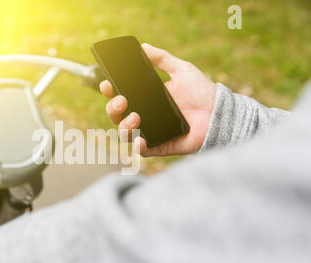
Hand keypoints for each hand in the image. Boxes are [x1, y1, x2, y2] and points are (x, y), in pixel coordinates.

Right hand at [100, 43, 215, 156]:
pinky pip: (142, 151)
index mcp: (145, 99)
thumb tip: (143, 47)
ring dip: (124, 126)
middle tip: (122, 100)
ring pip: (125, 134)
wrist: (219, 113)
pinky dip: (138, 146)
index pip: (120, 96)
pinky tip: (140, 139)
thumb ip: (162, 59)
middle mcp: (144, 116)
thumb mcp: (182, 70)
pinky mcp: (160, 146)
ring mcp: (151, 132)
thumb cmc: (201, 92)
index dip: (109, 92)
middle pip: (117, 116)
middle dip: (113, 108)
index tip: (107, 84)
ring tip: (136, 117)